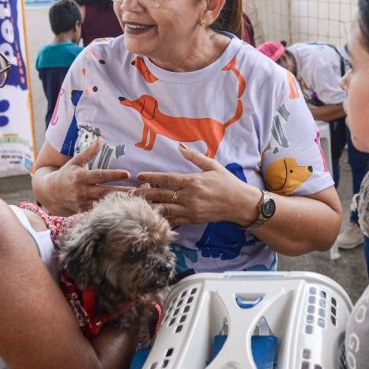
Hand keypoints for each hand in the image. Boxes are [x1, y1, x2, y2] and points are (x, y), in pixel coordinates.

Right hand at [41, 138, 131, 214]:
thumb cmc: (65, 174)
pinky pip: (98, 211)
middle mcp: (82, 191)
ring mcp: (82, 203)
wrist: (48, 193)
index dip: (114, 174)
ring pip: (104, 203)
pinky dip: (110, 210)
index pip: (100, 175)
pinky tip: (124, 209)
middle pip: (106, 191)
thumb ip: (89, 152)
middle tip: (138, 191)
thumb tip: (101, 139)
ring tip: (136, 201)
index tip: (128, 173)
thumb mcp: (75, 162)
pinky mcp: (83, 212)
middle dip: (123, 192)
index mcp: (81, 176)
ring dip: (119, 202)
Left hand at [134, 144, 258, 225]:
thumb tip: (181, 147)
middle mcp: (189, 197)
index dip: (151, 178)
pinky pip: (173, 221)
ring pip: (164, 210)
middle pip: (161, 196)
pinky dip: (161, 218)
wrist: (240, 204)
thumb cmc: (227, 183)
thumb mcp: (212, 166)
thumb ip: (195, 157)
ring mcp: (190, 210)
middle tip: (128, 193)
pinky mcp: (192, 220)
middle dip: (143, 194)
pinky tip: (150, 216)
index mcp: (193, 181)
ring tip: (135, 205)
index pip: (167, 179)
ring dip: (149, 207)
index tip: (139, 176)